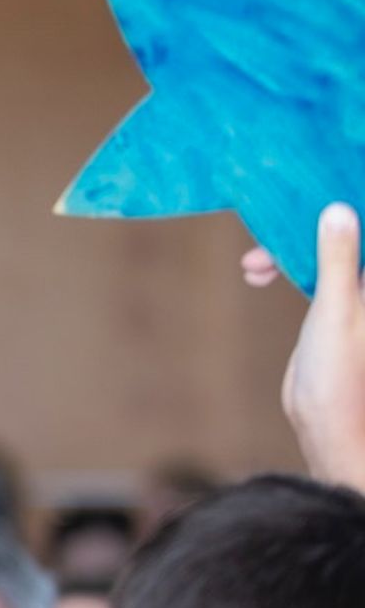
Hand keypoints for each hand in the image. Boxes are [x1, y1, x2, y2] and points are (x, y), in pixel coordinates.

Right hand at [279, 204, 364, 487]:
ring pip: (327, 249)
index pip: (364, 229)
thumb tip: (338, 209)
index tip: (317, 184)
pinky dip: (287, 264)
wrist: (328, 423)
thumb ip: (337, 259)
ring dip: (291, 245)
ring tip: (253, 259)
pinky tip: (257, 272)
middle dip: (309, 224)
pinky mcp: (337, 305)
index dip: (348, 201)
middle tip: (269, 222)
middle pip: (349, 235)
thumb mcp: (337, 309)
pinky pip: (314, 268)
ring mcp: (356, 293)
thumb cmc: (341, 372)